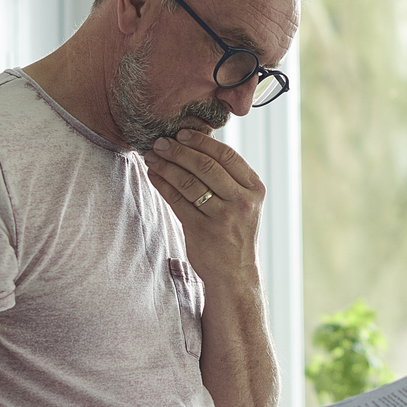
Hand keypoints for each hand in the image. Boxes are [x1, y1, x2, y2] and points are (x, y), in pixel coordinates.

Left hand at [142, 129, 263, 289]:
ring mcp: (222, 217)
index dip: (202, 141)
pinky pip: (177, 201)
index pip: (227, 156)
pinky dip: (162, 185)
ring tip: (152, 157)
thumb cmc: (235, 233)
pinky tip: (154, 175)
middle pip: (206, 166)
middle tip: (160, 142)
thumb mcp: (244, 203)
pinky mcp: (202, 230)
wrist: (235, 273)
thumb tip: (198, 145)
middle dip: (179, 151)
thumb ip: (229, 178)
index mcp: (254, 189)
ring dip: (166, 166)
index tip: (182, 133)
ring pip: (189, 182)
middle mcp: (241, 201)